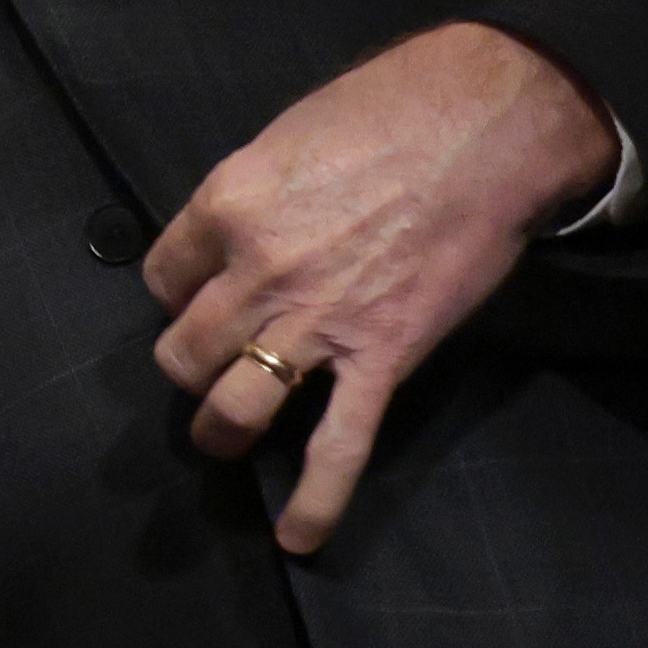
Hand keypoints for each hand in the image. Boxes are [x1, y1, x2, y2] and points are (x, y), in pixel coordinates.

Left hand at [145, 20, 619, 550]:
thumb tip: (240, 230)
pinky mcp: (381, 359)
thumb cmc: (388, 111)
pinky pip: (337, 448)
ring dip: (219, 430)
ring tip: (222, 439)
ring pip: (234, 404)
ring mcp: (317, 323)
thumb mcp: (287, 137)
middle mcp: (257, 273)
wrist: (484, 127)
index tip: (200, 292)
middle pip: (183, 348)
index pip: (162, 274)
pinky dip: (313, 502)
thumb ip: (252, 196)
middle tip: (208, 362)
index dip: (178, 290)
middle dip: (188, 362)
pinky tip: (295, 537)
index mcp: (226, 208)